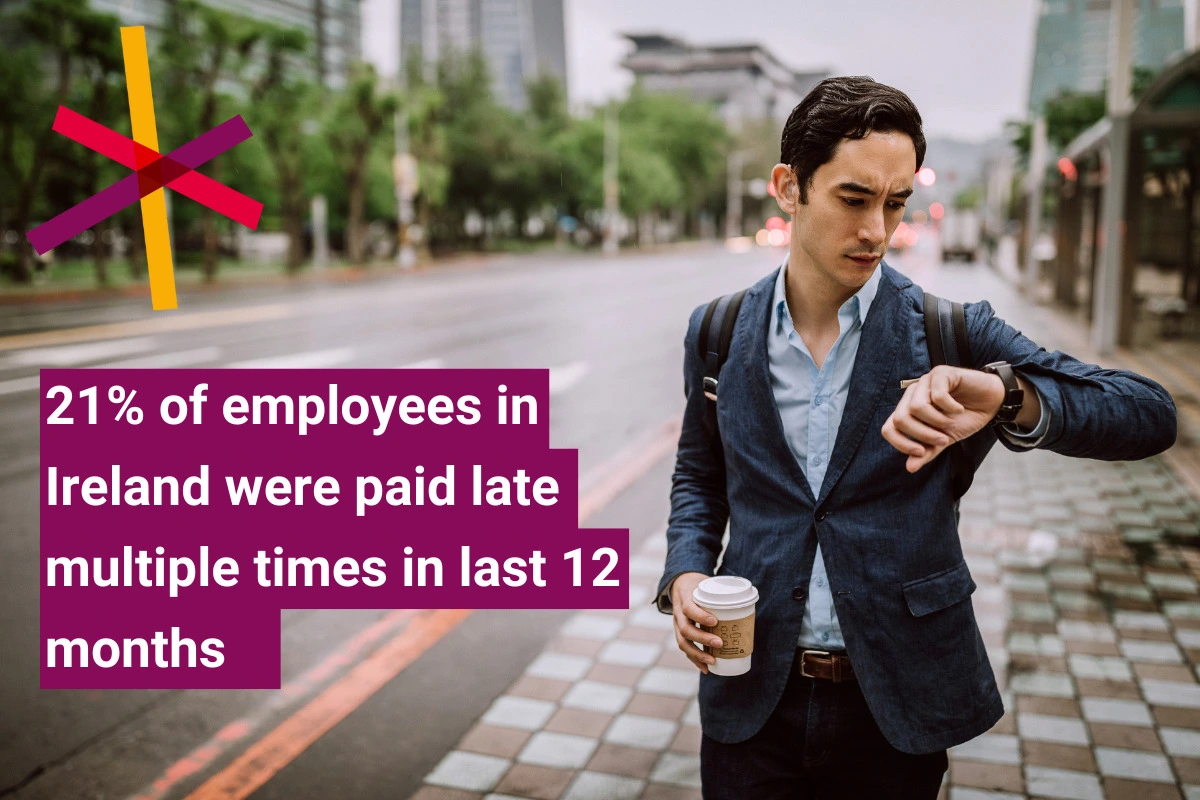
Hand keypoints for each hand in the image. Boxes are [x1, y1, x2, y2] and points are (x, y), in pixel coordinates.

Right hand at [670, 571, 721, 673]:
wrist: (680, 583)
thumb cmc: (698, 585)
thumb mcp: (706, 583)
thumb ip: (720, 593)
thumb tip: (747, 602)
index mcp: (685, 599)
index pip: (688, 608)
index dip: (700, 616)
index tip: (715, 621)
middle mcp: (678, 614)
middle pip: (685, 629)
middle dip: (702, 639)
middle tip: (720, 643)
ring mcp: (677, 624)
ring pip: (683, 642)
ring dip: (697, 654)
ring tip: (712, 661)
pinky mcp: (680, 633)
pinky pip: (685, 648)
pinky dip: (695, 660)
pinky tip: (706, 669)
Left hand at [881, 365, 1004, 472]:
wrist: (990, 402)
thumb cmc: (964, 419)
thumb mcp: (944, 440)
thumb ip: (927, 452)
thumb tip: (910, 468)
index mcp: (907, 409)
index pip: (888, 428)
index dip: (901, 444)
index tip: (921, 452)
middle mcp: (912, 394)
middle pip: (900, 419)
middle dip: (922, 434)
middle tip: (943, 440)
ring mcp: (925, 382)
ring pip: (917, 407)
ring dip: (937, 422)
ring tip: (951, 423)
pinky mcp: (941, 373)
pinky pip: (937, 395)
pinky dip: (950, 408)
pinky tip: (959, 409)